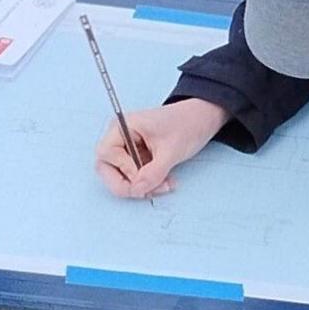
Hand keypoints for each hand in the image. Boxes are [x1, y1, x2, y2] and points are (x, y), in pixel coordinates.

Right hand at [94, 99, 226, 198]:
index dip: (123, 169)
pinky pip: (134, 177)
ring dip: (140, 186)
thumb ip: (153, 172)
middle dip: (127, 183)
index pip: (106, 154)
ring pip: (120, 176)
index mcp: (122, 126)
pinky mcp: (137, 157)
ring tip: (164, 185)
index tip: (144, 176)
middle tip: (148, 190)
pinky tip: (165, 182)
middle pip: (106, 168)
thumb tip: (137, 189)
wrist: (202, 119)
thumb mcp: (171, 150)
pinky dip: (148, 184)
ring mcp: (127, 148)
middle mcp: (119, 136)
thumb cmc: (187, 124)